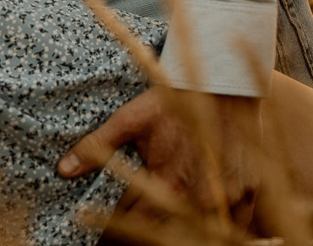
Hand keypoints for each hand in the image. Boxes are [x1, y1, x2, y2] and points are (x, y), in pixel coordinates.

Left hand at [57, 88, 261, 225]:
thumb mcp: (132, 119)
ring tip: (168, 221)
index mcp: (167, 185)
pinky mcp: (249, 193)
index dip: (117, 230)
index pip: (135, 226)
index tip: (103, 232)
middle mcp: (198, 199)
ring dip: (185, 230)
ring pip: (202, 233)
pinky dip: (219, 225)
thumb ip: (97, 146)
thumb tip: (63, 170)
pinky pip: (235, 224)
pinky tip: (204, 221)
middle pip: (167, 234)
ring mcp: (227, 199)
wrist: (225, 82)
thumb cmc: (175, 99)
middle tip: (134, 224)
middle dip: (150, 231)